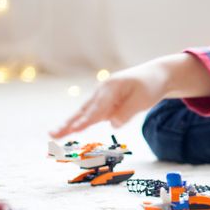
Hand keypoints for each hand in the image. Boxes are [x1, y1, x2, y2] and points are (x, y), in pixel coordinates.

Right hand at [49, 53, 209, 138]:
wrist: (156, 74)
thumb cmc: (151, 86)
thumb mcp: (143, 99)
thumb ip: (127, 112)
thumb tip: (112, 124)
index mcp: (112, 87)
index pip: (97, 109)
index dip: (85, 121)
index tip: (74, 130)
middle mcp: (103, 90)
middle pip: (85, 110)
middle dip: (69, 123)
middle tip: (52, 134)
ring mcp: (102, 95)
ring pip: (84, 111)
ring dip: (69, 123)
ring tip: (54, 134)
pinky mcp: (105, 100)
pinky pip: (91, 112)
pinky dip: (80, 120)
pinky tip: (68, 129)